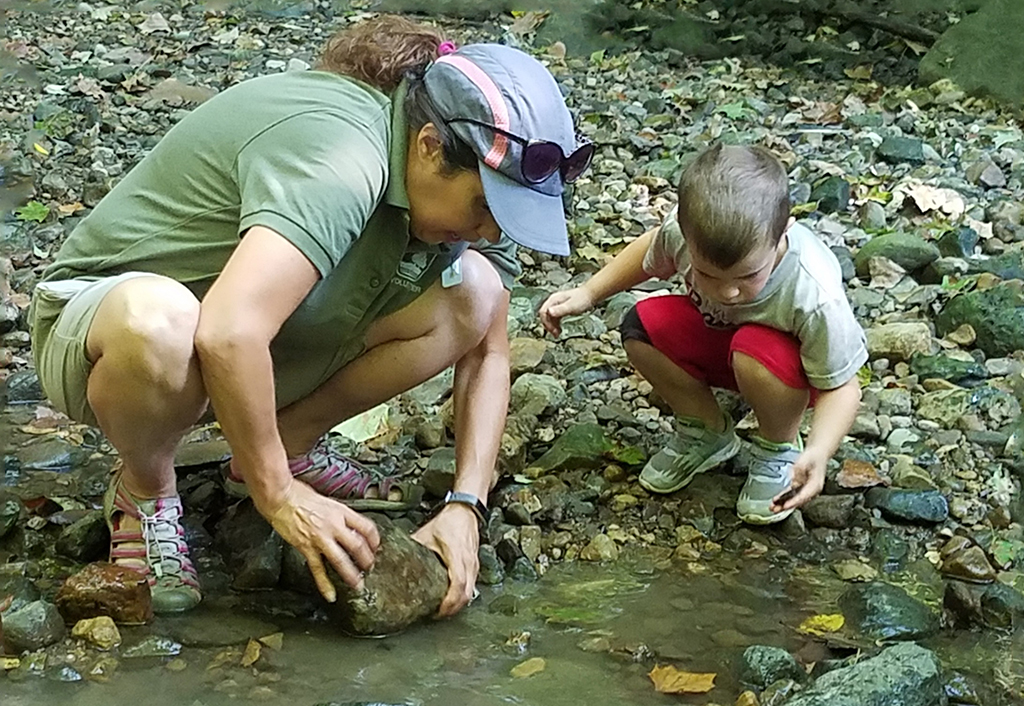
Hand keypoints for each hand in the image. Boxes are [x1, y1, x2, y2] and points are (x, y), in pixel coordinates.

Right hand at [259, 479, 379, 602]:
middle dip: (367, 560)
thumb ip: (337, 514)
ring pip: (341, 560)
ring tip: (358, 585)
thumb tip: (346, 524)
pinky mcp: (306, 547)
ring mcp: (320, 538)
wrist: (279, 496)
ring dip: (352, 575)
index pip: (366, 527)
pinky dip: (324, 584)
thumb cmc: (298, 493)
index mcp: (340, 511)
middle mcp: (334, 525)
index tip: (375, 546)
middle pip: (358, 546)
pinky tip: (330, 594)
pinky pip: (317, 569)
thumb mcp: (326, 500)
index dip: (374, 539)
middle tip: (370, 567)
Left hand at [412, 503, 479, 616]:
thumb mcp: (426, 533)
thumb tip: (395, 559)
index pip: (458, 585)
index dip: (449, 602)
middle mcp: (468, 563)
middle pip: (466, 595)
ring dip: (458, 604)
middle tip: (437, 615)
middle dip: (453, 609)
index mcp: (456, 555)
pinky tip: (451, 597)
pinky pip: (472, 586)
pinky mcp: (475, 565)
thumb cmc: (448, 521)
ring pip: (470, 593)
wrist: (466, 510)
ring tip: (443, 609)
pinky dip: (463, 595)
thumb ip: (414, 548)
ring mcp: (474, 565)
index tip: (437, 611)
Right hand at [538, 287, 594, 336]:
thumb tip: (549, 312)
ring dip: (552, 326)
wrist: (590, 295)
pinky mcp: (561, 308)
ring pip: (549, 318)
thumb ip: (560, 309)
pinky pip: (554, 318)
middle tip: (554, 334)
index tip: (552, 331)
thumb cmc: (582, 299)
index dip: (546, 323)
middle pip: (545, 315)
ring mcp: (557, 305)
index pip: (543, 312)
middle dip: (548, 326)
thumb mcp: (571, 306)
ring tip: (557, 334)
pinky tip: (559, 329)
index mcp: (553, 300)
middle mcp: (553, 302)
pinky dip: (555, 324)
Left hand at [771, 446, 827, 513]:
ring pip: (794, 500)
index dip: (794, 502)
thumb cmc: (813, 456)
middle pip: (798, 501)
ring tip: (772, 507)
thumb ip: (800, 468)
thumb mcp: (807, 459)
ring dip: (783, 504)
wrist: (818, 453)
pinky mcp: (801, 488)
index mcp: (816, 485)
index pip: (804, 496)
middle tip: (775, 509)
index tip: (785, 505)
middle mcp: (812, 490)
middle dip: (786, 506)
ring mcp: (806, 490)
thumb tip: (794, 478)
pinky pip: (791, 495)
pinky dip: (783, 499)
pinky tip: (775, 501)